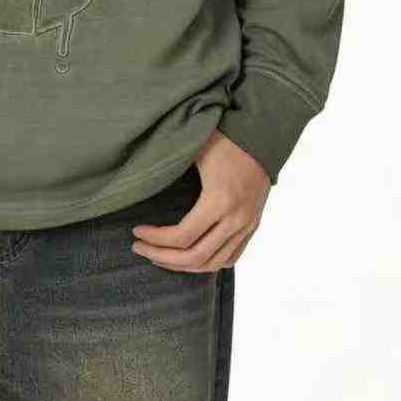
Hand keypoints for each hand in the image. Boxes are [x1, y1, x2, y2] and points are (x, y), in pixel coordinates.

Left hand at [130, 129, 270, 272]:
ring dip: (183, 265)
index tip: (137, 231)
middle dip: (162, 257)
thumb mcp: (195, 148)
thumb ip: (170, 164)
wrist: (263, 135)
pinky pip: (230, 258)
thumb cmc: (225, 138)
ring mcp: (246, 225)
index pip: (183, 236)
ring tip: (159, 256)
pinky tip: (189, 258)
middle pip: (195, 256)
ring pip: (213, 263)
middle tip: (140, 248)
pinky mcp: (252, 226)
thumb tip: (138, 175)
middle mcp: (236, 219)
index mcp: (219, 200)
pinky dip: (207, 263)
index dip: (156, 239)